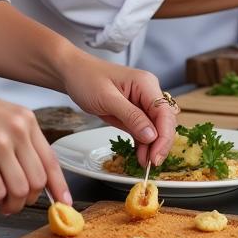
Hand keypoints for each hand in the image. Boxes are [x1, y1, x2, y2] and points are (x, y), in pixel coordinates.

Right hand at [0, 80, 70, 215]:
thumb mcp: (1, 116)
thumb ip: (19, 139)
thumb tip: (33, 171)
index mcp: (25, 119)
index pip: (51, 160)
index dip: (59, 186)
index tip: (63, 203)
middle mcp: (16, 130)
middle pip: (38, 180)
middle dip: (29, 199)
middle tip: (17, 203)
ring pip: (20, 190)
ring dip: (12, 203)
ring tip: (1, 202)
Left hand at [61, 56, 177, 168]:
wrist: (73, 73)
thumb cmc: (87, 79)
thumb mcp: (107, 99)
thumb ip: (131, 116)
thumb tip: (152, 135)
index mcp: (146, 83)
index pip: (164, 113)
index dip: (164, 137)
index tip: (155, 158)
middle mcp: (148, 92)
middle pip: (164, 121)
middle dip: (160, 143)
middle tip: (150, 164)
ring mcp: (142, 102)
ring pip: (156, 128)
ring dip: (152, 146)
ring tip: (143, 163)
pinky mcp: (134, 112)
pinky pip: (145, 129)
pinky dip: (144, 143)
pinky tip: (140, 155)